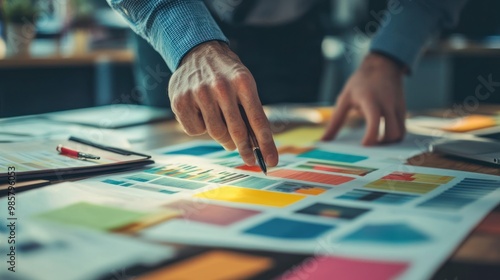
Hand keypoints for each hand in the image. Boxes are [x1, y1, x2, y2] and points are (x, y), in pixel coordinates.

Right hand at [168, 41, 277, 166]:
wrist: (197, 51)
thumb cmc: (226, 73)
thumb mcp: (244, 83)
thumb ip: (250, 110)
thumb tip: (258, 145)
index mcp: (242, 82)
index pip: (257, 119)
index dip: (265, 144)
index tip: (271, 161)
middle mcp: (221, 87)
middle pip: (236, 130)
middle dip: (245, 149)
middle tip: (250, 159)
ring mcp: (198, 93)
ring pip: (215, 132)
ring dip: (224, 139)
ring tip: (227, 136)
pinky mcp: (180, 101)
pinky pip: (194, 130)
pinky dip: (201, 129)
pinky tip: (203, 116)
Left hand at [322, 53, 406, 144]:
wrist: (383, 64)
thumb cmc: (360, 82)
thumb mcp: (345, 98)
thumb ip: (335, 122)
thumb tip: (324, 140)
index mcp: (370, 101)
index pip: (374, 123)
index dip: (371, 139)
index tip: (363, 147)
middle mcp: (387, 105)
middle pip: (392, 133)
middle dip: (382, 144)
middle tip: (369, 147)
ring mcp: (397, 107)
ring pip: (400, 133)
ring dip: (389, 143)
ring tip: (376, 143)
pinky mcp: (403, 109)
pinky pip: (403, 129)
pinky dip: (394, 137)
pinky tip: (382, 136)